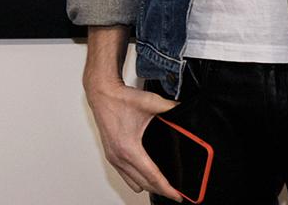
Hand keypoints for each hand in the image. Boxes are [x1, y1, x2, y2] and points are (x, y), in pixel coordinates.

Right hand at [84, 75, 180, 198]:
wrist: (102, 93)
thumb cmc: (120, 99)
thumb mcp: (151, 102)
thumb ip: (171, 108)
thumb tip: (185, 110)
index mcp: (130, 148)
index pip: (152, 176)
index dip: (166, 188)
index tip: (177, 196)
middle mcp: (119, 157)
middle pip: (144, 184)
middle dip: (160, 190)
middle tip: (174, 193)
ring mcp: (113, 158)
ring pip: (133, 183)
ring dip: (147, 186)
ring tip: (162, 184)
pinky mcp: (110, 156)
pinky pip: (125, 176)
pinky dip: (136, 179)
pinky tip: (145, 173)